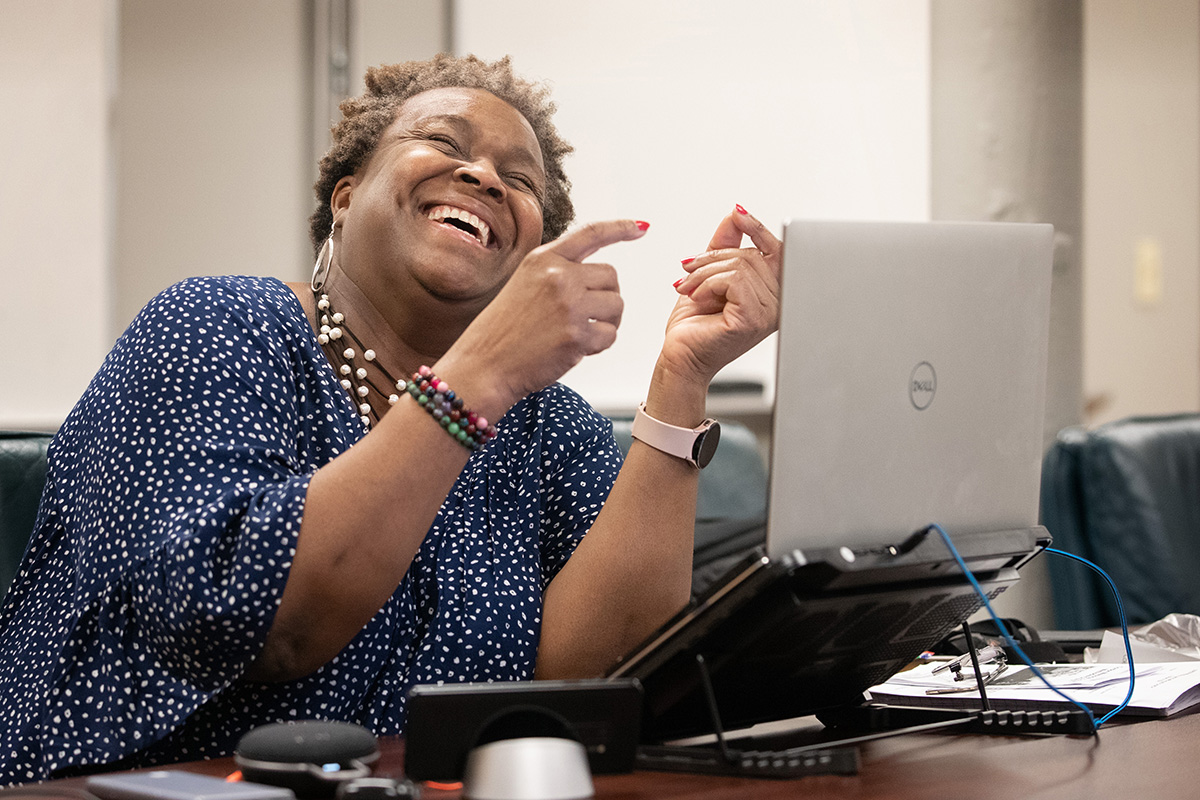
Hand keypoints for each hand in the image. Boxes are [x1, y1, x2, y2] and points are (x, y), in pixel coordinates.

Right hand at [443, 219, 648, 413]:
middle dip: (605, 297)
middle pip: (611, 277)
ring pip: (616, 305)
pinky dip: (599, 345)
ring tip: (578, 333)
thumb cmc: (502, 332)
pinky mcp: (577, 335)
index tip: (640, 228)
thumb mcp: (523, 286)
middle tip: (585, 317)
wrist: (484, 366)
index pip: (590, 234)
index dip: (620, 228)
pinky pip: (610, 335)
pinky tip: (574, 349)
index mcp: (543, 259)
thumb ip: (556, 275)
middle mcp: (557, 276)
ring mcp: (568, 305)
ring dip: (606, 322)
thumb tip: (595, 277)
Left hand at [663, 205, 780, 387]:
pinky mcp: (754, 318)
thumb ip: (725, 245)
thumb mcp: (710, 275)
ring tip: (689, 289)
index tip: (738, 214)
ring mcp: (770, 312)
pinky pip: (734, 280)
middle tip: (687, 273)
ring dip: (704, 273)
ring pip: (740, 265)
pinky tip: (698, 299)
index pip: (777, 250)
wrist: (681, 357)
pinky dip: (707, 284)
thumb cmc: (695, 326)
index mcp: (773, 293)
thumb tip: (734, 215)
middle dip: (712, 259)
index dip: (757, 228)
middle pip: (752, 255)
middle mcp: (779, 303)